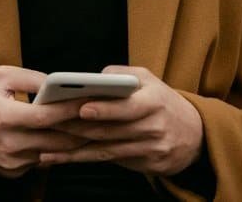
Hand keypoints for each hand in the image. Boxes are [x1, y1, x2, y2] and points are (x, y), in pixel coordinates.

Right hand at [0, 65, 88, 177]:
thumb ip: (31, 78)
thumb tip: (60, 82)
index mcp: (5, 117)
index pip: (47, 116)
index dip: (72, 109)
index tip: (94, 99)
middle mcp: (11, 144)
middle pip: (58, 140)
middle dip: (84, 128)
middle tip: (108, 116)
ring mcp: (14, 162)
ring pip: (56, 153)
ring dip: (78, 141)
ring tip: (99, 126)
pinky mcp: (16, 172)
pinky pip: (44, 160)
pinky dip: (59, 150)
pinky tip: (75, 139)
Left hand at [39, 66, 204, 175]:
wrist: (194, 134)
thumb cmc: (163, 102)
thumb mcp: (149, 80)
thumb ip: (122, 74)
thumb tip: (94, 77)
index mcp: (155, 101)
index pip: (128, 106)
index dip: (105, 109)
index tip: (82, 107)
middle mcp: (154, 127)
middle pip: (111, 131)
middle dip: (77, 128)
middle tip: (49, 125)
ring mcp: (150, 149)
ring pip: (106, 149)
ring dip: (74, 149)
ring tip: (47, 147)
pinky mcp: (145, 166)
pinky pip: (109, 162)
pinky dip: (82, 159)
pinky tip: (60, 158)